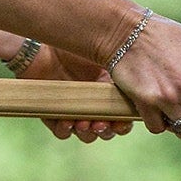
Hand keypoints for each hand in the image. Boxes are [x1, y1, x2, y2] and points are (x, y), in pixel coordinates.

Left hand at [20, 44, 134, 143]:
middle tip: (102, 124)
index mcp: (107, 94)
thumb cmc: (74, 49)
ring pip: (86, 135)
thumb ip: (119, 71)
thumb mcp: (102, 57)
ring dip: (87, 133)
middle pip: (105, 130)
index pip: (121, 117)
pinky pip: (62, 132)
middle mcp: (92, 105)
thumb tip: (137, 86)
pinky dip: (66, 130)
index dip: (123, 124)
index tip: (122, 123)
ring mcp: (73, 111)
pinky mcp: (53, 114)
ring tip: (84, 124)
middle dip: (106, 131)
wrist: (43, 46)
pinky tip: (67, 122)